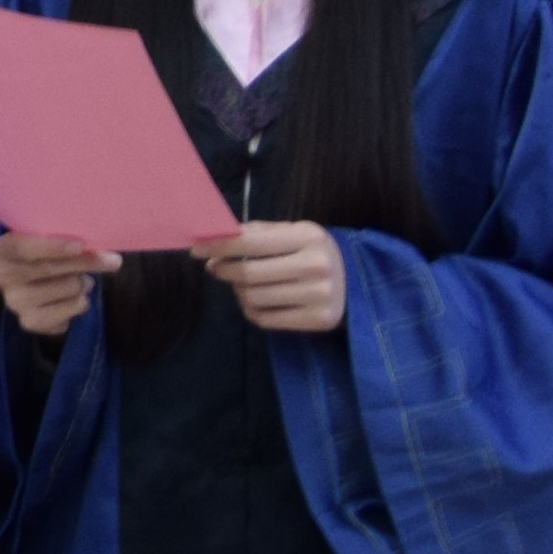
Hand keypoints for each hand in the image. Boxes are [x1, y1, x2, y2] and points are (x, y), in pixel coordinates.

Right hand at [0, 231, 107, 341]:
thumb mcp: (46, 239)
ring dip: (83, 283)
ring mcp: (15, 302)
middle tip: (112, 261)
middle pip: (50, 269)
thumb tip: (95, 246)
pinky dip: (80, 302)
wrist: (30, 285)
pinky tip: (71, 298)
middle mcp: (2, 277)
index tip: (81, 245)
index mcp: (2, 250)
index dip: (54, 247)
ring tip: (80, 281)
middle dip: (85, 263)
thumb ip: (62, 238)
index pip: (25, 247)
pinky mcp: (31, 322)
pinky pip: (73, 308)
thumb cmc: (44, 255)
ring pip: (68, 288)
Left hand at [202, 221, 350, 333]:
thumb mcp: (294, 233)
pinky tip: (257, 301)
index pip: (251, 242)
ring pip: (253, 298)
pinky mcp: (318, 320)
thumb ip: (258, 233)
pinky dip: (252, 310)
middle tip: (216, 268)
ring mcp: (319, 296)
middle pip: (248, 274)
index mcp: (309, 237)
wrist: (356, 282)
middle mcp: (316, 265)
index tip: (196, 250)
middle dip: (224, 270)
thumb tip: (216, 237)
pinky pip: (266, 319)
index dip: (219, 246)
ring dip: (238, 291)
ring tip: (243, 284)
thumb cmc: (313, 253)